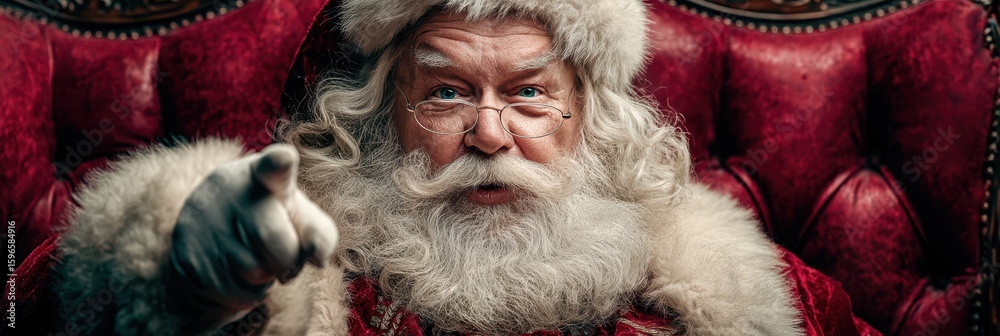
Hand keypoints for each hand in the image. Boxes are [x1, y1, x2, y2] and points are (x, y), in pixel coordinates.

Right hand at [166, 144, 338, 331]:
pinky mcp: (188, 259)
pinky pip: (237, 293)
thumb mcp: (297, 217)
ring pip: (255, 271)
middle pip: (275, 240)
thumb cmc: (269, 221)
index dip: (280, 163)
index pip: (273, 165)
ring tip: (254, 257)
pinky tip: (237, 273)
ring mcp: (204, 225)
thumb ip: (319, 232)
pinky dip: (249, 293)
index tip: (283, 158)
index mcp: (262, 174)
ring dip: (267, 276)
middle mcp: (230, 192)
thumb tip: (317, 258)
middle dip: (288, 258)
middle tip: (283, 255)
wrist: (208, 237)